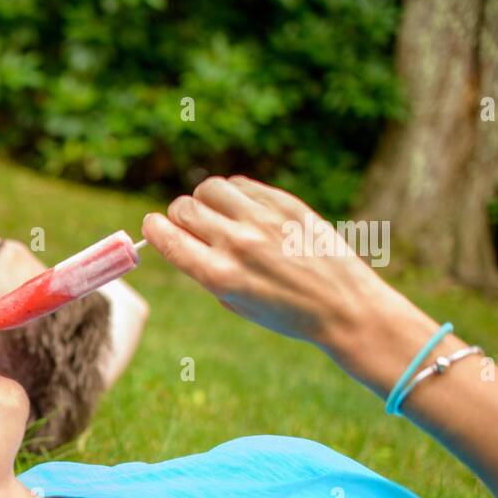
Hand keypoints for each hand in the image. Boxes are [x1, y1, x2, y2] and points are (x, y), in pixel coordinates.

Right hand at [140, 176, 408, 349]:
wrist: (344, 307)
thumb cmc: (286, 313)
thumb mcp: (235, 302)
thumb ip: (206, 269)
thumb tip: (183, 237)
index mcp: (219, 276)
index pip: (166, 236)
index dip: (153, 228)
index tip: (154, 227)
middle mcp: (237, 244)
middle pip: (183, 208)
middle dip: (179, 216)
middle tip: (190, 226)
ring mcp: (263, 220)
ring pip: (209, 188)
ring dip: (204, 199)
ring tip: (217, 214)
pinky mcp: (285, 204)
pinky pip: (241, 184)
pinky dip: (233, 194)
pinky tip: (243, 209)